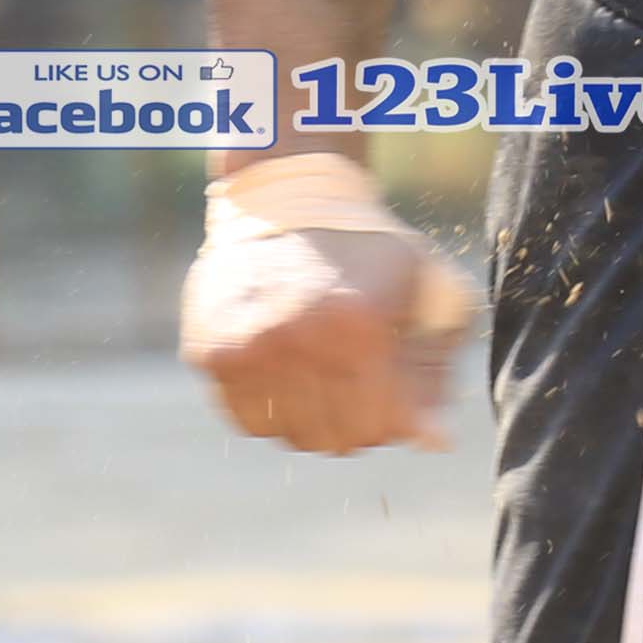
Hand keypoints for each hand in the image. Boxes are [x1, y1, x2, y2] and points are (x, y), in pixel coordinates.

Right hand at [178, 179, 477, 454]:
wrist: (286, 198)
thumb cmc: (370, 250)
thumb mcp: (428, 293)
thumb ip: (435, 373)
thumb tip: (433, 444)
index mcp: (358, 328)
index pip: (381, 428)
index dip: (394, 415)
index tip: (388, 383)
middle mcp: (295, 340)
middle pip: (334, 439)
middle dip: (351, 418)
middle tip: (350, 377)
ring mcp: (245, 347)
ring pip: (286, 434)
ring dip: (306, 414)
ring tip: (313, 370)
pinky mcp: (207, 350)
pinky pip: (244, 418)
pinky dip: (265, 405)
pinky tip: (278, 365)